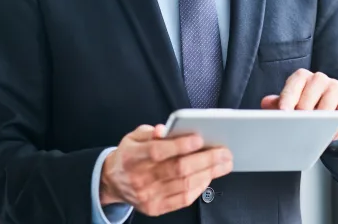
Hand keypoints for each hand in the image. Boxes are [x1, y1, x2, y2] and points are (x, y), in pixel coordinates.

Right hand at [100, 124, 232, 215]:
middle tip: (224, 152)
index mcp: (132, 156)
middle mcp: (139, 178)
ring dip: (208, 173)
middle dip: (206, 160)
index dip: (180, 145)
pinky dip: (199, 188)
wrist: (113, 182)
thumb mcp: (134, 137)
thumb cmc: (129, 155)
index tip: (200, 138)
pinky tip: (209, 177)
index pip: (158, 151)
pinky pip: (183, 200)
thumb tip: (163, 129)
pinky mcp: (155, 208)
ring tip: (223, 163)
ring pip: (184, 185)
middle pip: (177, 169)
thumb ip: (151, 132)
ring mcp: (148, 195)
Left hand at [260, 69, 337, 140]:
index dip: (288, 98)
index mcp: (302, 76)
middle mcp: (320, 78)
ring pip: (327, 106)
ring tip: (312, 135)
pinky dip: (336, 128)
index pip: (294, 84)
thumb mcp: (291, 101)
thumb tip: (264, 104)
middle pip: (310, 95)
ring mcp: (337, 87)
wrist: (334, 102)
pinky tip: (328, 136)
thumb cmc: (307, 102)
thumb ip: (278, 103)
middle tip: (297, 128)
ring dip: (320, 122)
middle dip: (303, 113)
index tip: (283, 112)